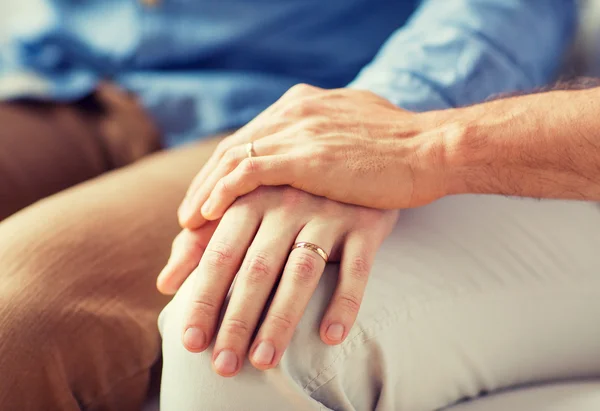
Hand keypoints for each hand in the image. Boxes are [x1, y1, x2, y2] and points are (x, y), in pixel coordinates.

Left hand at [158, 186, 398, 376]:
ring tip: (264, 361)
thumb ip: (203, 241)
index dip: (204, 300)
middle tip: (223, 366)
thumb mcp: (245, 206)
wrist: (356, 158)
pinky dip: (345, 302)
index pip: (220, 255)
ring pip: (301, 273)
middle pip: (257, 269)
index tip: (191, 342)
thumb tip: (165, 283)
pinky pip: (356, 268)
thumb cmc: (289, 193)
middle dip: (236, 320)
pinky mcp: (365, 225)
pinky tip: (331, 337)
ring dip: (281, 320)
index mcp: (252, 199)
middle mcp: (287, 204)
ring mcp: (328, 214)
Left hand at [178, 84, 451, 228]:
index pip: (248, 139)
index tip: (207, 201)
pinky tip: (208, 217)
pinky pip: (249, 173)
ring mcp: (300, 131)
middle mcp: (294, 111)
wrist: (433, 149)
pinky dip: (223, 193)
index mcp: (302, 104)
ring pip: (232, 161)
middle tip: (187, 218)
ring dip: (204, 194)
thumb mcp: (354, 131)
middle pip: (231, 148)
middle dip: (204, 185)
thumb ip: (325, 138)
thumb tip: (314, 159)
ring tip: (188, 226)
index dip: (222, 171)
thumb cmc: (400, 151)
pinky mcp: (309, 157)